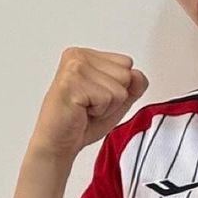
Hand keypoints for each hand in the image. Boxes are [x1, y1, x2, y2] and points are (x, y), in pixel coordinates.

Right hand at [28, 47, 148, 160]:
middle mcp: (78, 56)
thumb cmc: (82, 122)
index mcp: (86, 55)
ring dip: (107, 107)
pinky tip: (81, 112)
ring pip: (119, 89)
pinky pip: (107, 99)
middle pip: (126, 74)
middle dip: (114, 98)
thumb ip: (134, 85)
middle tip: (91, 105)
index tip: (97, 96)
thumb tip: (138, 74)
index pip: (127, 63)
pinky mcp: (71, 83)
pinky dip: (99, 112)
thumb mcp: (117, 101)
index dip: (119, 87)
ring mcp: (74, 68)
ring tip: (86, 109)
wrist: (59, 142)